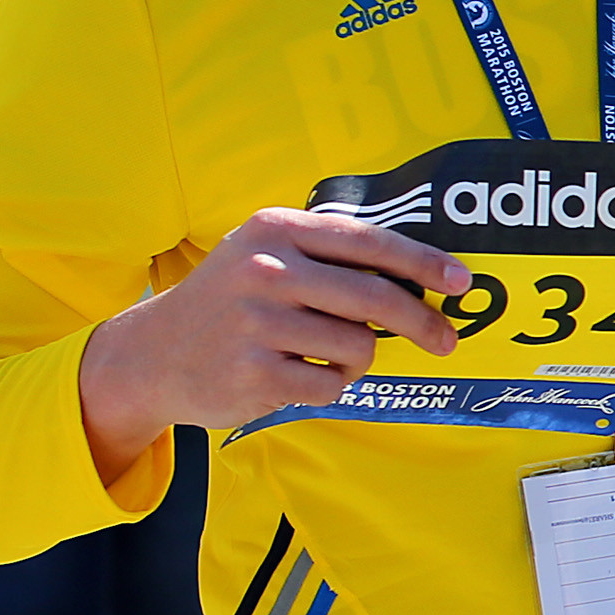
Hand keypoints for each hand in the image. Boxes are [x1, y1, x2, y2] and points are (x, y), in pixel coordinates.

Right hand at [75, 209, 466, 481]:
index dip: (423, 262)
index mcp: (276, 229)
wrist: (152, 355)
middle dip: (423, 322)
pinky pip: (331, 384)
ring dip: (358, 358)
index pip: (368, 242)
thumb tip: (423, 278)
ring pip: (359, 345)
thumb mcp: (265, 255)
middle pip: (375, 297)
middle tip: (447, 340)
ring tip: (323, 354)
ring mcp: (255, 322)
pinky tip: (297, 376)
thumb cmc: (230, 301)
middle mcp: (264, 269)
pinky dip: (330, 386)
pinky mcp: (252, 372)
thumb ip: (330, 257)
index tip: (462, 281)